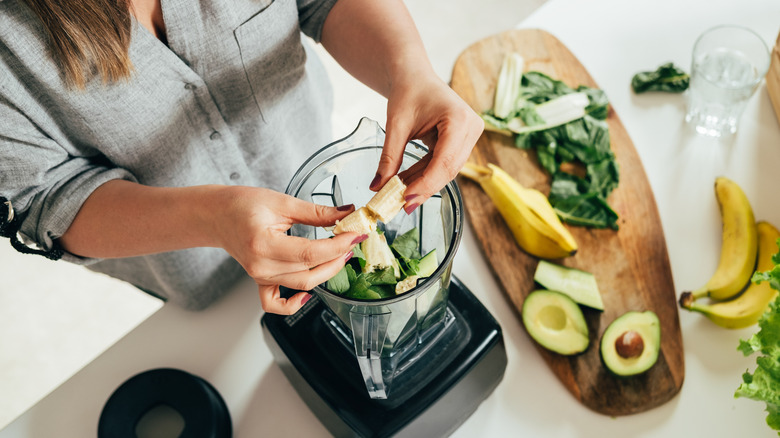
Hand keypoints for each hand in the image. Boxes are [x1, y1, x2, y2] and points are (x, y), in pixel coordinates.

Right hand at [214, 187, 363, 314]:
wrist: (217, 215)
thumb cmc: (242, 205)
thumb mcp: (282, 202)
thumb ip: (316, 212)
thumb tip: (346, 213)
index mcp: (264, 244)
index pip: (310, 252)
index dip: (338, 246)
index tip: (355, 235)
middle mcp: (261, 266)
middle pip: (309, 272)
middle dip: (337, 258)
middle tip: (352, 241)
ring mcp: (260, 276)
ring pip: (301, 285)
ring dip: (326, 272)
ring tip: (340, 254)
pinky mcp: (260, 281)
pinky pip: (275, 304)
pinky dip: (293, 304)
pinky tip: (307, 295)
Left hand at [373, 72, 483, 212]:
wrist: (414, 75)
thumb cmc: (408, 91)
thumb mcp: (395, 125)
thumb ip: (389, 158)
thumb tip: (378, 187)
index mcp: (459, 119)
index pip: (445, 161)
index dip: (426, 184)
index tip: (406, 200)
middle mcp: (471, 128)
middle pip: (449, 169)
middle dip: (424, 188)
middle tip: (401, 206)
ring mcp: (470, 135)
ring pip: (447, 170)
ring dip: (423, 183)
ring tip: (399, 195)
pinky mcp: (463, 142)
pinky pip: (444, 164)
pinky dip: (425, 175)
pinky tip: (407, 184)